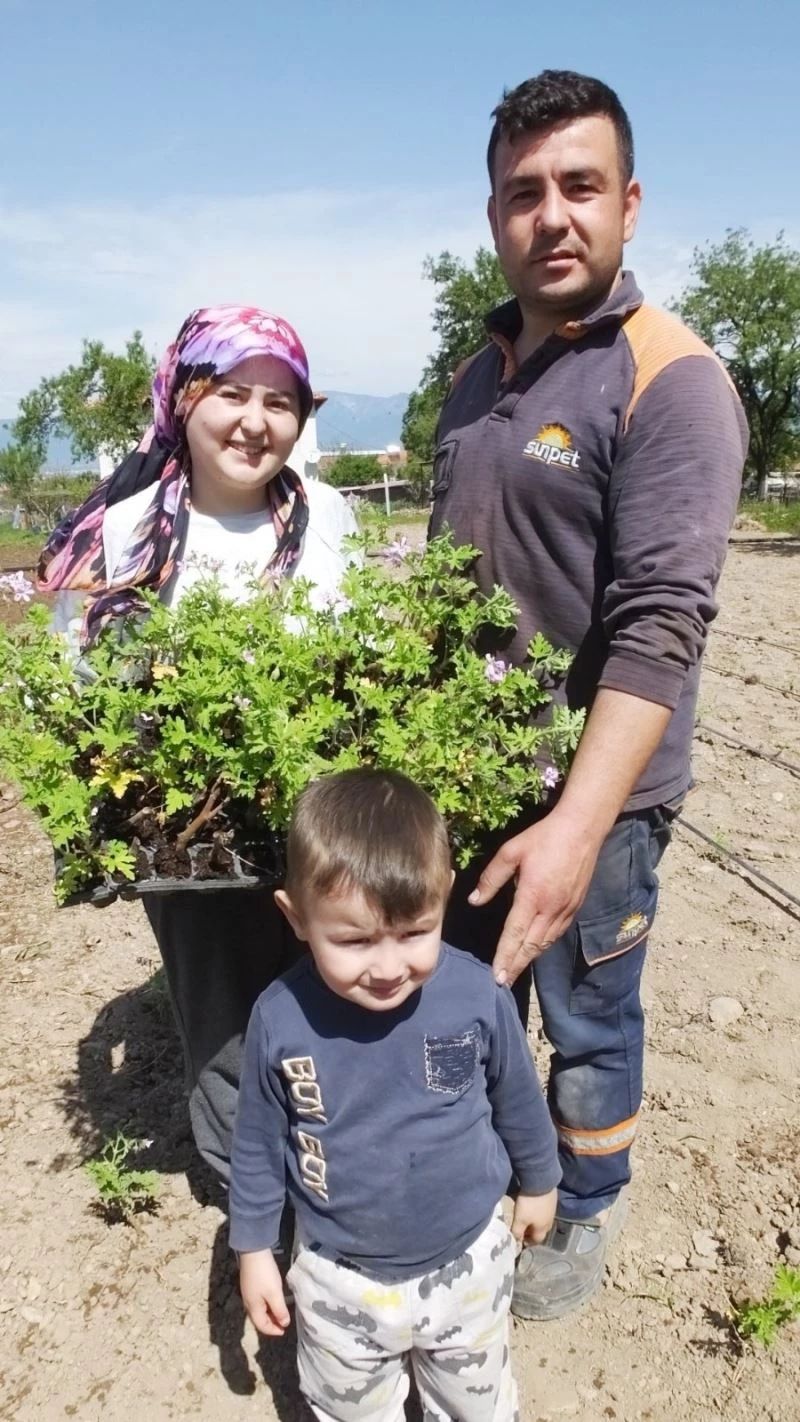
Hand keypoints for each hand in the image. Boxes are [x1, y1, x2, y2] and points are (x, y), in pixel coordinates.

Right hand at [239, 1249, 290, 1336]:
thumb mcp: (274, 1293)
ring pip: (260, 1310)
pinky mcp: (250, 1285)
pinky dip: (268, 1305)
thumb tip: (284, 1324)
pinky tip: (274, 1300)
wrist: (253, 1252)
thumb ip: (279, 1310)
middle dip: (272, 1323)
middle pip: (259, 1319)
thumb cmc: (264, 1274)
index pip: (262, 1326)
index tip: (284, 1330)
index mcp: (253, 1308)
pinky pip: (259, 1302)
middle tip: (284, 1322)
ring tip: (281, 1312)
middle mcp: (248, 1303)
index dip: (273, 1331)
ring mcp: (248, 1293)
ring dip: (270, 1314)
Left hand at [468, 809, 600, 985]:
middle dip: (516, 965)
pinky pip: (557, 933)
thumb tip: (474, 901)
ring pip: (546, 942)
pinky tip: (536, 949)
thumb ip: (491, 878)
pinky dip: (544, 946)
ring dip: (530, 959)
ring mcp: (566, 909)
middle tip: (503, 983)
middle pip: (531, 946)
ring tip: (516, 971)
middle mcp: (551, 908)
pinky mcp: (575, 906)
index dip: (505, 956)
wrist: (582, 829)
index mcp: (532, 896)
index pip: (515, 934)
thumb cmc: (544, 837)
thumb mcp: (511, 852)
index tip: (497, 975)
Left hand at [511, 1188, 557, 1245]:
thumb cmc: (529, 1203)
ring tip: (528, 1217)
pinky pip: (545, 1209)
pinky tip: (533, 1206)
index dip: (529, 1242)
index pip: (537, 1240)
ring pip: (544, 1220)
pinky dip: (539, 1211)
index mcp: (543, 1228)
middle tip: (524, 1229)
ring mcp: (552, 1209)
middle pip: (542, 1230)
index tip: (521, 1240)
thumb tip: (517, 1240)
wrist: (540, 1182)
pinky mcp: (552, 1199)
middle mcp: (550, 1221)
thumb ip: (518, 1231)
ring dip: (536, 1221)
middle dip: (533, 1231)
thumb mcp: (520, 1219)